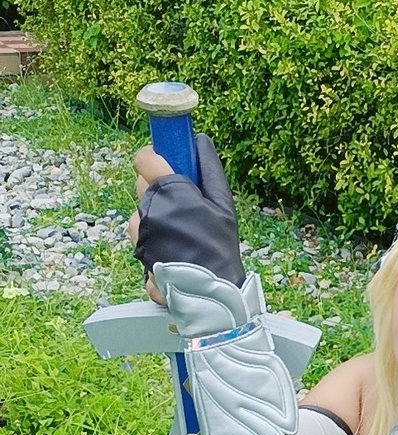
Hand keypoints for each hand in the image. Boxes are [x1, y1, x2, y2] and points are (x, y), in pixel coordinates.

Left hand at [127, 134, 244, 305]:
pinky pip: (140, 240)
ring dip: (152, 222)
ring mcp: (141, 233)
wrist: (211, 294)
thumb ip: (210, 171)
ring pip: (138, 216)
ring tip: (178, 237)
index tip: (161, 164)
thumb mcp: (224, 207)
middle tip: (180, 209)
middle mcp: (151, 209)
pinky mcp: (137, 253)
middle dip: (156, 193)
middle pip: (141, 187)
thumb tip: (201, 140)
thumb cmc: (221, 248)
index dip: (151, 159)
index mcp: (172, 191)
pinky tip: (172, 254)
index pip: (144, 159)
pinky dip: (153, 245)